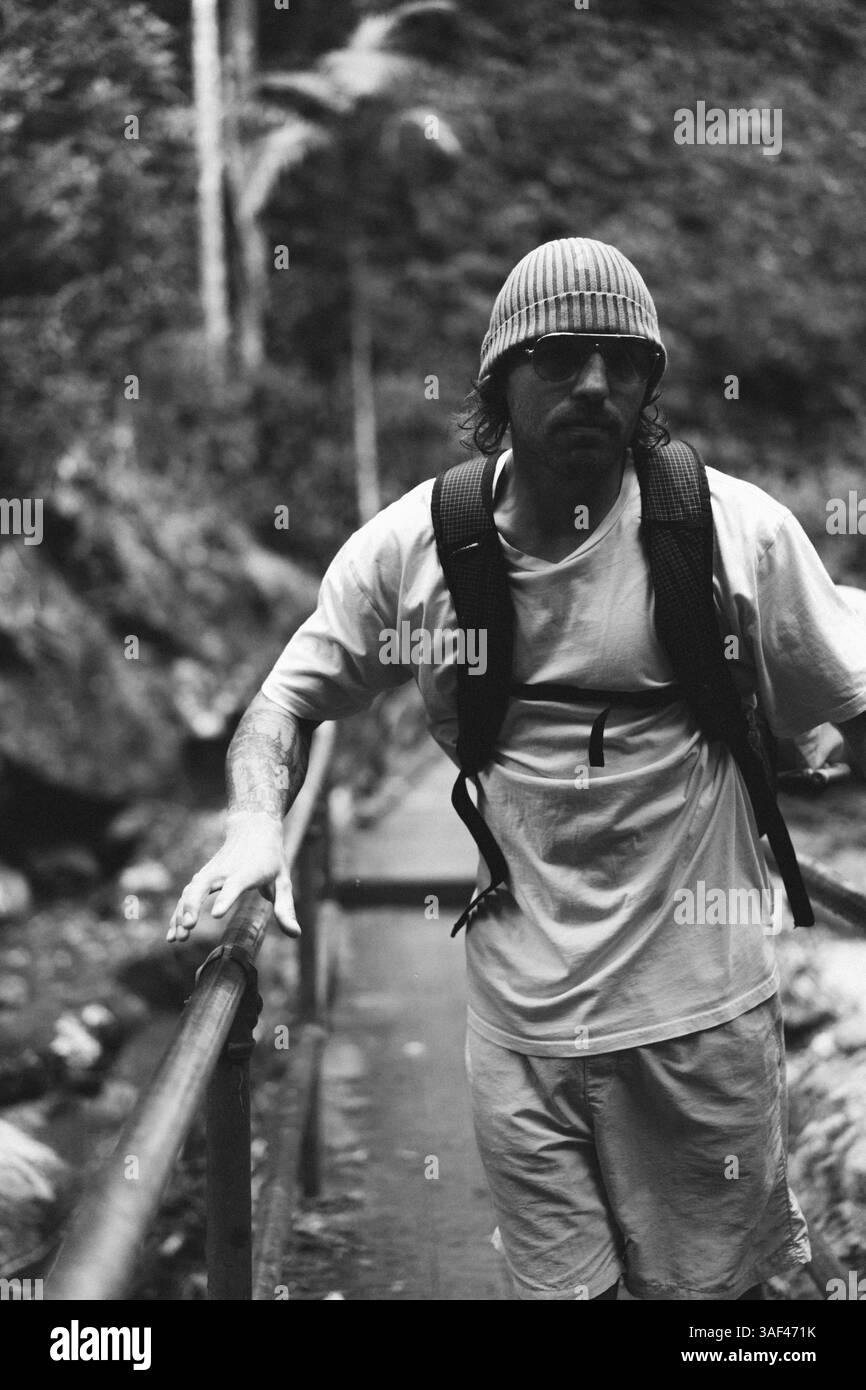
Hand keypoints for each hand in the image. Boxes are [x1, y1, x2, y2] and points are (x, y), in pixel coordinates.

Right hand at [167, 811, 300, 942]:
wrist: (253, 829)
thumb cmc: (270, 858)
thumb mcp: (283, 880)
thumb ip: (286, 907)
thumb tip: (295, 934)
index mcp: (248, 871)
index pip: (235, 884)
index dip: (226, 898)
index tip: (215, 914)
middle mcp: (225, 871)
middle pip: (203, 885)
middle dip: (193, 905)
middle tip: (189, 927)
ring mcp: (211, 873)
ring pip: (190, 891)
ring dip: (181, 913)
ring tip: (177, 938)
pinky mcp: (203, 877)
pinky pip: (187, 895)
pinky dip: (178, 912)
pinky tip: (172, 934)